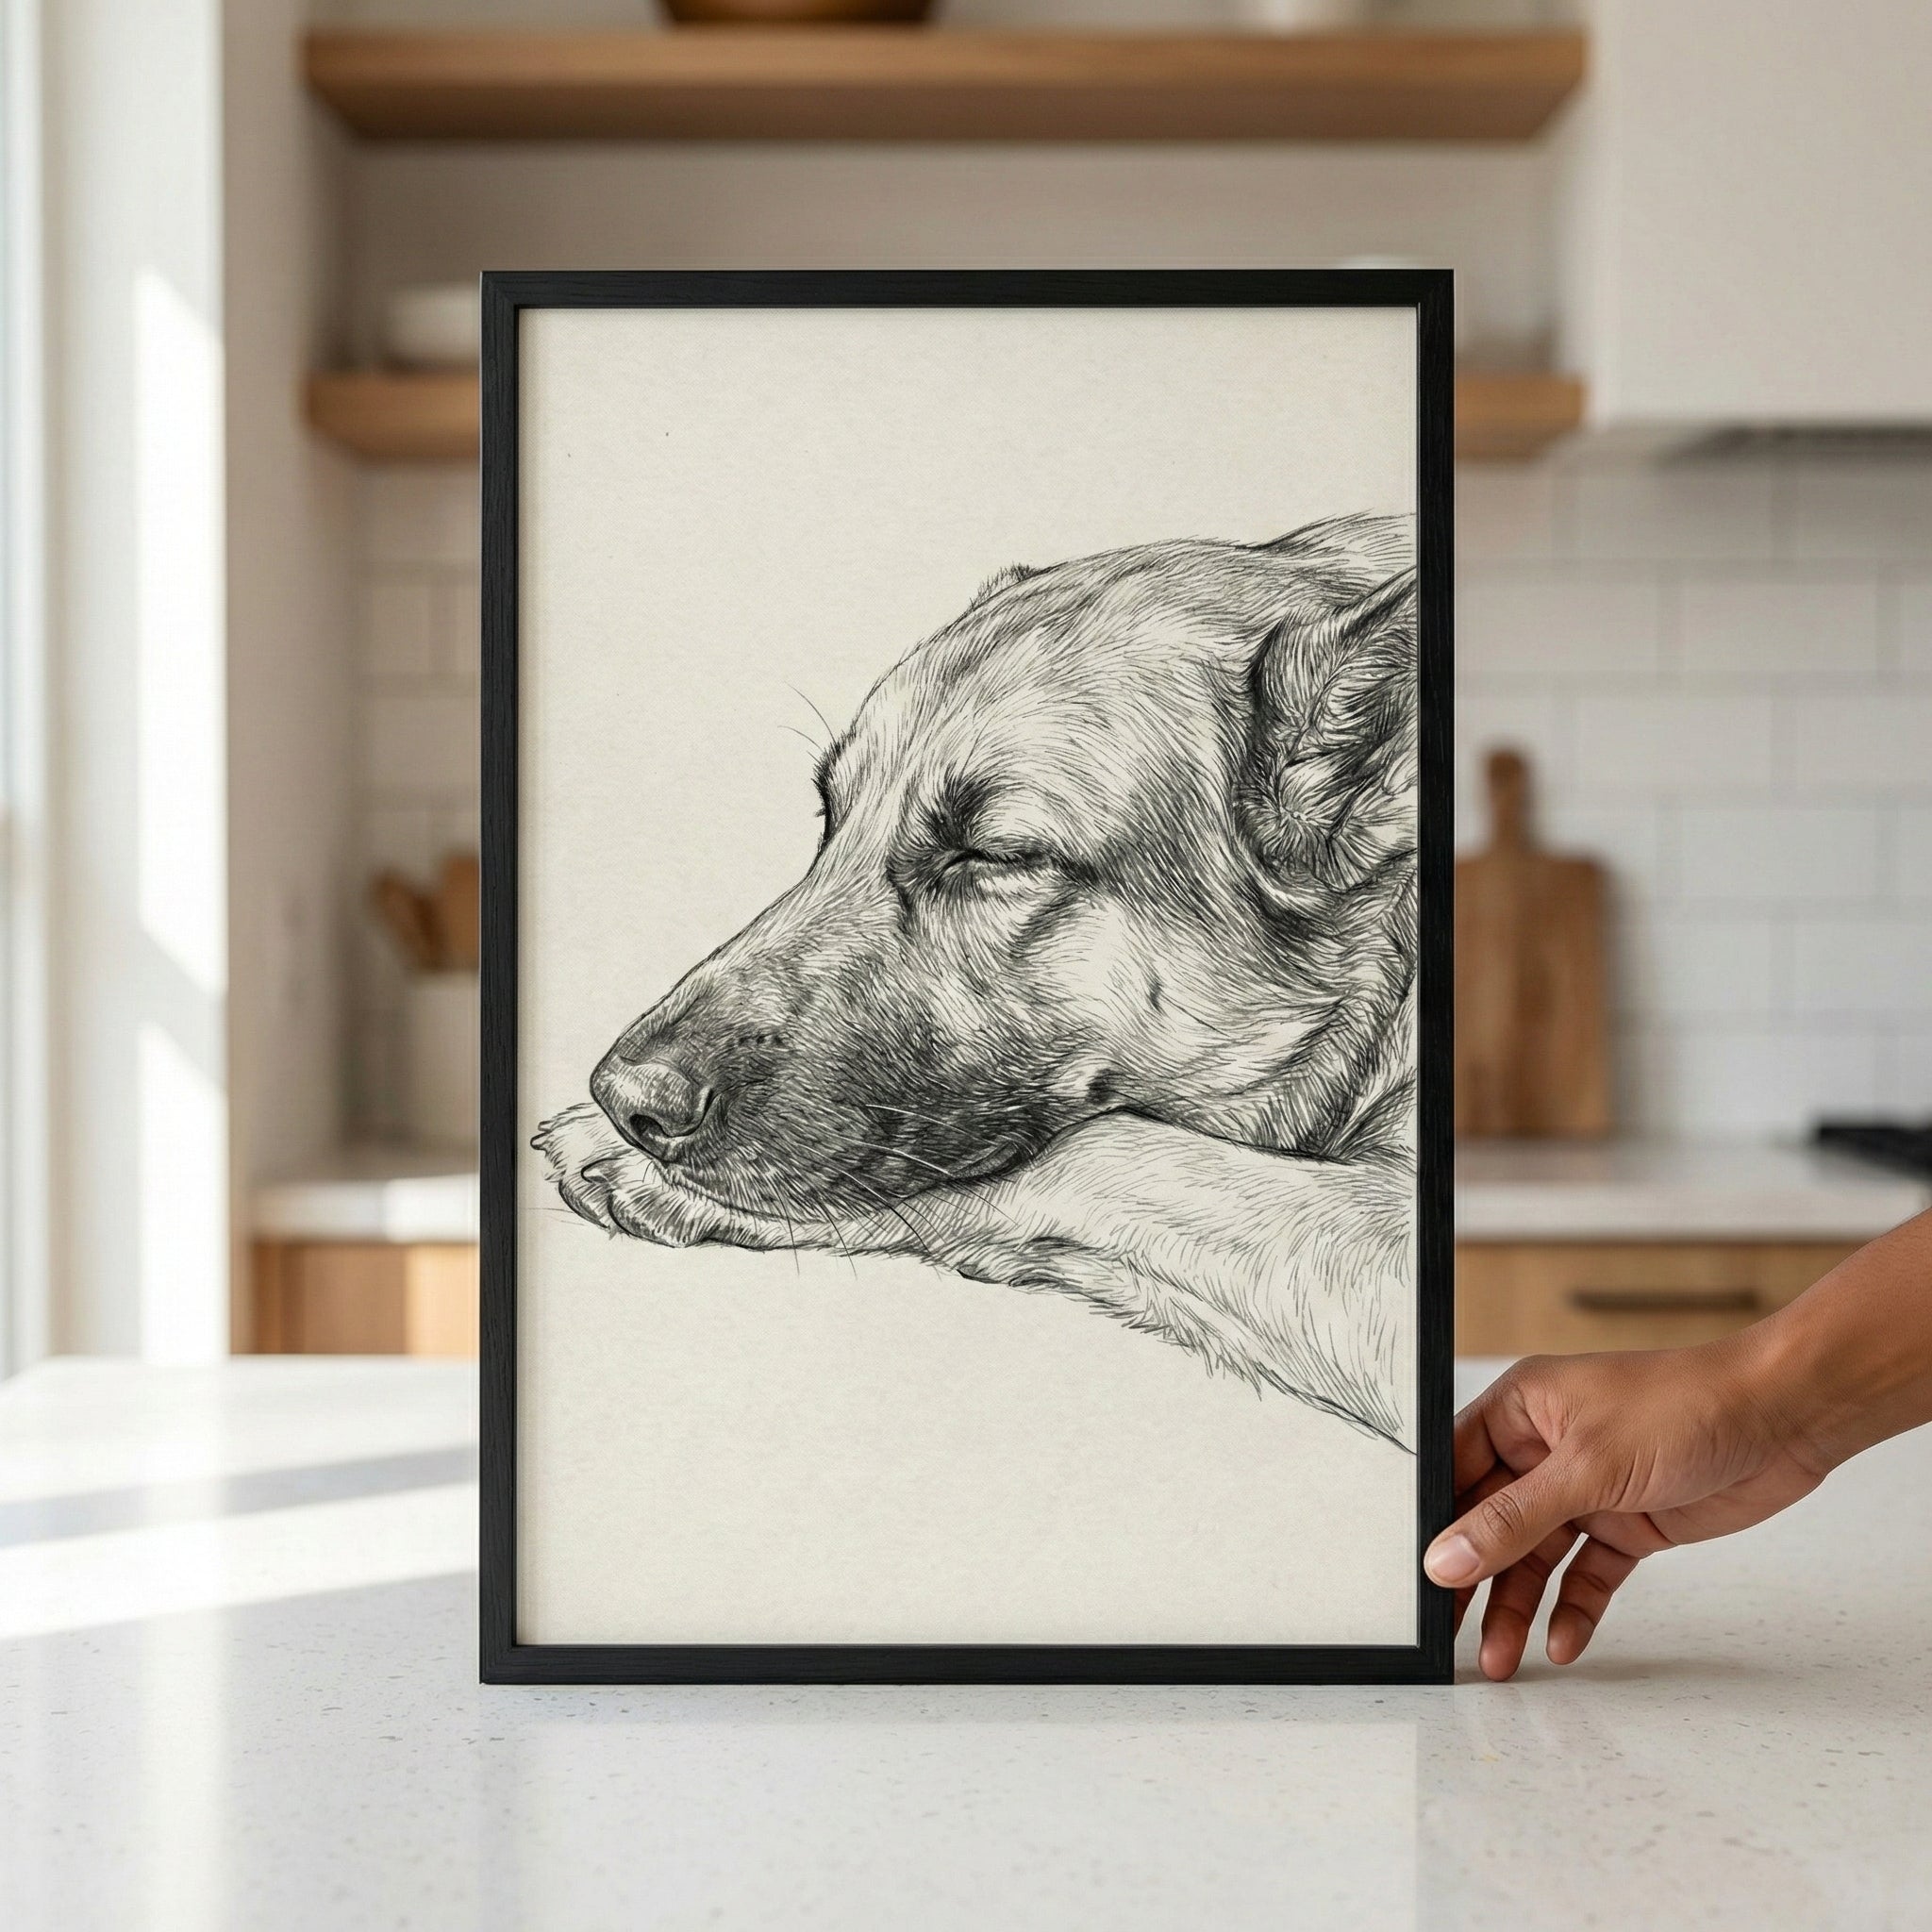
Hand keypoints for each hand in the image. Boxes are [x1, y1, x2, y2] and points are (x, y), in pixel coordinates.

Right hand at [1426, 1336, 1829, 1680]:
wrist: (1782, 1419)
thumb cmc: (1683, 1404)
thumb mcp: (1586, 1466)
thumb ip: (1512, 1520)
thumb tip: (1447, 1557)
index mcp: (1521, 1408)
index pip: (1455, 1470)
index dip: (1434, 1523)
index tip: (1416, 1578)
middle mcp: (1546, 1448)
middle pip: (1491, 1522)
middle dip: (1474, 1578)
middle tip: (1449, 1632)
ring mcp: (1587, 1488)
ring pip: (1535, 1557)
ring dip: (1518, 1606)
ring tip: (1501, 1658)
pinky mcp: (1627, 1523)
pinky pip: (1586, 1573)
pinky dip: (1574, 1607)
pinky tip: (1563, 1641)